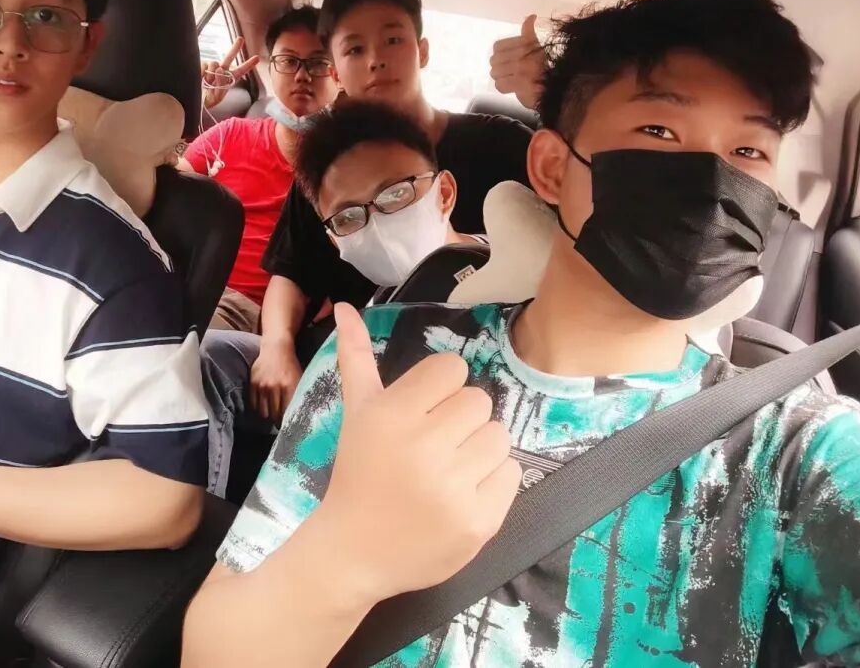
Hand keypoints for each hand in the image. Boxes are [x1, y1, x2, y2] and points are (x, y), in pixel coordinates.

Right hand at [203, 37, 259, 109]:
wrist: (194, 99)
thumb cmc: (207, 100)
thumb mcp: (218, 96)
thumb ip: (221, 83)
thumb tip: (219, 68)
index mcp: (229, 79)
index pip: (240, 71)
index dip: (248, 64)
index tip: (257, 58)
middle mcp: (221, 71)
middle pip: (229, 57)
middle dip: (235, 47)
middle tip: (241, 39)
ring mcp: (211, 68)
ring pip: (215, 63)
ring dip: (212, 73)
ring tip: (208, 83)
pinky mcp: (202, 66)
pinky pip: (205, 65)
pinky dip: (203, 72)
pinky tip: (201, 78)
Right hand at [250, 338, 303, 425]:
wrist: (276, 348)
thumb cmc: (291, 366)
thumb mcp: (299, 379)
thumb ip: (298, 396)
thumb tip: (300, 415)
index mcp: (289, 386)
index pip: (287, 413)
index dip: (288, 422)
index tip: (289, 426)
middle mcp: (275, 387)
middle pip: (275, 415)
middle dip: (278, 421)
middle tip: (280, 422)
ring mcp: (262, 386)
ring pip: (263, 413)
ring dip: (268, 415)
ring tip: (272, 413)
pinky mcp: (253, 383)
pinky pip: (254, 405)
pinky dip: (258, 408)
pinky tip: (264, 406)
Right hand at [319, 303, 519, 602]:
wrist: (355, 551)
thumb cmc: (358, 474)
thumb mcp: (356, 414)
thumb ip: (355, 358)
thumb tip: (348, 307)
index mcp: (392, 415)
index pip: (452, 369)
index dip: (440, 389)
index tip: (423, 414)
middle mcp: (423, 447)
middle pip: (479, 401)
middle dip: (460, 421)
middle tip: (435, 446)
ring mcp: (453, 487)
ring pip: (499, 436)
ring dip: (480, 450)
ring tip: (449, 469)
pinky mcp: (478, 521)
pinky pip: (511, 474)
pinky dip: (493, 481)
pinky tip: (462, 493)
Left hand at [489, 14, 546, 110]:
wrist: (555, 86)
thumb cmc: (542, 66)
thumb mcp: (536, 46)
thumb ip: (529, 31)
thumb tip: (531, 16)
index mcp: (526, 44)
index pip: (497, 46)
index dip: (499, 53)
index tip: (507, 58)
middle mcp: (524, 55)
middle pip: (494, 60)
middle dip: (499, 66)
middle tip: (508, 70)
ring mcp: (522, 70)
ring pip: (495, 73)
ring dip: (501, 77)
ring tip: (509, 77)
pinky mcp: (520, 84)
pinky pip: (500, 85)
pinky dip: (503, 86)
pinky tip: (510, 86)